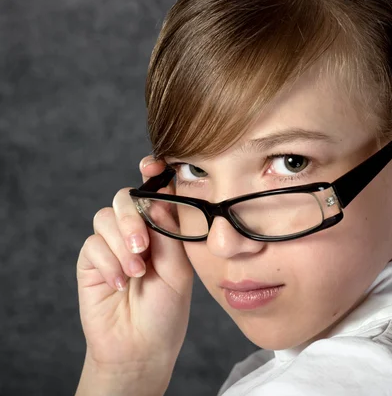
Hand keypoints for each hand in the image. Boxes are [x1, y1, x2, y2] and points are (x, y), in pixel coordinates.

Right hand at [76, 156, 193, 381]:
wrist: (142, 346)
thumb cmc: (167, 308)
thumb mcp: (180, 269)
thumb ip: (170, 233)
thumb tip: (158, 199)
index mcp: (163, 228)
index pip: (155, 191)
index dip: (152, 173)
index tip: (150, 165)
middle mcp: (137, 231)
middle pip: (125, 198)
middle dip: (132, 218)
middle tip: (142, 247)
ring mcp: (112, 244)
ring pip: (106, 217)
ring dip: (121, 244)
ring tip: (136, 273)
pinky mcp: (91, 260)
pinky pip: (92, 245)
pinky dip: (108, 263)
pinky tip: (120, 284)